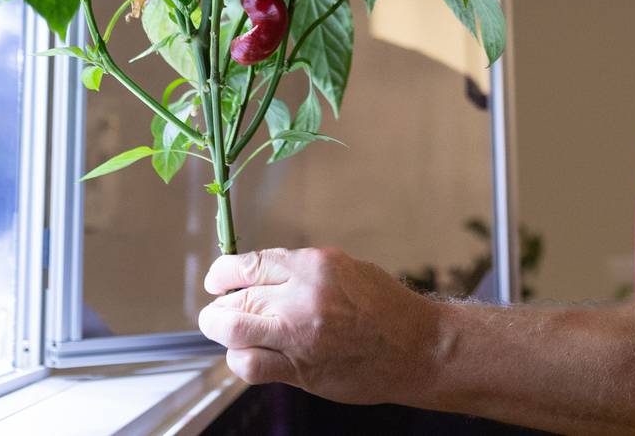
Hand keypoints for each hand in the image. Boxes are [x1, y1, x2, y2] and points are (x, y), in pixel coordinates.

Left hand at [199, 247, 444, 405]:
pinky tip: (249, 354)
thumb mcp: (344, 269)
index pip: (246, 264)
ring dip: (222, 330)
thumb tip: (255, 276)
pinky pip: (249, 365)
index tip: (218, 281)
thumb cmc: (383, 307)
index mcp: (313, 265)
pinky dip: (240, 358)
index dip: (222, 275)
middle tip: (220, 310)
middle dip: (220, 305)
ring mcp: (299, 335)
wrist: (416, 348)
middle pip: (235, 298)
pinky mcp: (300, 369)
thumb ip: (298, 271)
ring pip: (232, 330)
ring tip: (229, 331)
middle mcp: (302, 297)